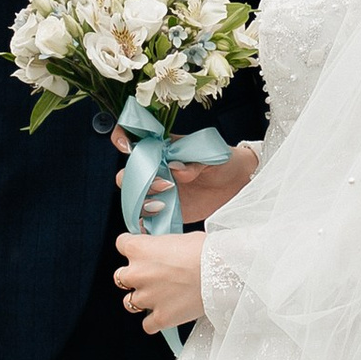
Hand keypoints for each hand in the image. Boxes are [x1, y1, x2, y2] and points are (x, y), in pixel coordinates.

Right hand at [109, 129, 254, 224]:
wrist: (238, 184)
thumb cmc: (223, 162)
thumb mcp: (212, 157)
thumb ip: (193, 162)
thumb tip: (175, 168)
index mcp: (162, 148)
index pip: (133, 137)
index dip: (123, 138)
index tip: (128, 148)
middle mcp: (155, 169)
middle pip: (128, 173)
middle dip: (136, 181)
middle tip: (164, 185)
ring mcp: (158, 191)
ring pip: (133, 197)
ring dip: (140, 203)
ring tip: (163, 205)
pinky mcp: (165, 210)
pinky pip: (146, 218)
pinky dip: (144, 223)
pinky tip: (155, 223)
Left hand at [115, 228, 207, 335]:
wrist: (222, 273)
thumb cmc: (206, 251)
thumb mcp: (180, 238)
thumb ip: (162, 246)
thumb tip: (164, 252)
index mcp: (139, 249)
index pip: (121, 244)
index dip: (131, 247)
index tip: (141, 251)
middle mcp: (137, 273)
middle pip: (120, 277)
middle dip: (134, 277)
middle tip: (153, 276)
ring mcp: (147, 298)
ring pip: (129, 303)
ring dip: (142, 300)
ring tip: (161, 296)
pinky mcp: (160, 317)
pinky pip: (147, 325)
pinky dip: (155, 321)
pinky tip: (167, 313)